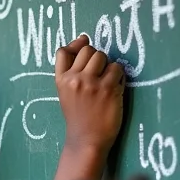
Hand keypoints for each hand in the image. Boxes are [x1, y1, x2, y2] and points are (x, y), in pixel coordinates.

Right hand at [55, 36, 125, 156]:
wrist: (86, 141)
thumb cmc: (79, 117)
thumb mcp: (66, 93)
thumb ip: (72, 70)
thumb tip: (83, 38)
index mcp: (61, 81)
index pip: (63, 51)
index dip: (76, 46)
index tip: (83, 50)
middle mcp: (74, 79)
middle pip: (88, 50)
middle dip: (96, 59)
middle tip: (98, 76)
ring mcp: (91, 84)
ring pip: (103, 56)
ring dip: (108, 66)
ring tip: (106, 82)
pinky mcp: (108, 89)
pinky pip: (118, 69)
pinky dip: (118, 77)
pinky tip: (114, 90)